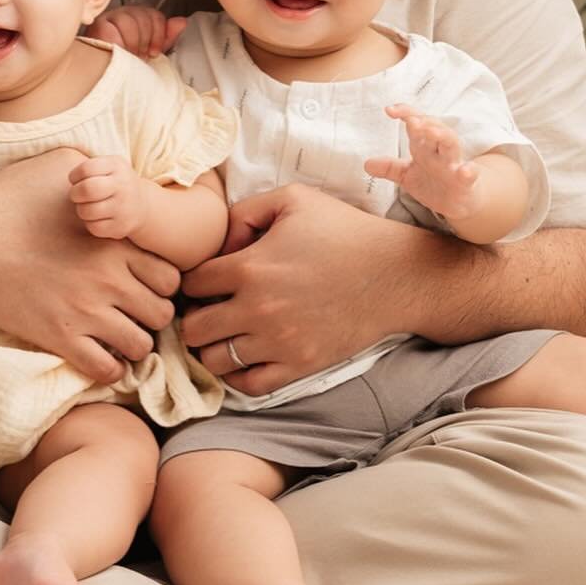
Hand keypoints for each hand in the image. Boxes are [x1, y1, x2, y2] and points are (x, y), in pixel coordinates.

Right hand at [0, 147, 179, 384]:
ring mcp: (86, 312)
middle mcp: (109, 280)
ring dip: (134, 344)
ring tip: (118, 337)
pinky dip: (109, 368)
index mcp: (115, 243)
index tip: (145, 285)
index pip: (170, 276)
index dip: (162, 283)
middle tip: (134, 314)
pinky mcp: (60, 337)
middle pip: (163, 313)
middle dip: (153, 315)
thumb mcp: (56, 165)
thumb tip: (105, 167)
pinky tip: (98, 357)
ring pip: (141, 346)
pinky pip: (106, 369)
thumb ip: (92, 166)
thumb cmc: (9, 200)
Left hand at [68, 154, 145, 239]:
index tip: (76, 180)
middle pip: (87, 189)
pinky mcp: (120, 227)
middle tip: (77, 195)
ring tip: (87, 206)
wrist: (142, 206)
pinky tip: (96, 217)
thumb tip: (72, 179)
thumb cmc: (115, 183)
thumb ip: (89, 168)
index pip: (86, 169)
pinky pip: (94, 227)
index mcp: (116, 166)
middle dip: (74, 193)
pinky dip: (90, 223)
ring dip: (81, 209)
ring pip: (87, 211)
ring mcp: (123, 207)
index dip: (74, 176)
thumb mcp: (108, 166)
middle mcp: (122, 185)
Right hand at [88, 5, 186, 57]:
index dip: (158, 34)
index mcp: (136, 18)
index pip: (154, 15)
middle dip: (145, 40)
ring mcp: (108, 19)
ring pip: (128, 20)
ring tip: (128, 55)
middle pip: (142, 15)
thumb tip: (181, 22)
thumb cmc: (127, 65)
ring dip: (132, 43)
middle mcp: (122, 15)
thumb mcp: (151, 51)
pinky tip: (118, 52)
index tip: (154, 52)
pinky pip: (112, 28)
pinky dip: (118, 43)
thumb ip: (166, 36)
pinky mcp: (97, 27)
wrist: (108, 77)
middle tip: (139, 55)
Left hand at [180, 184, 420, 396]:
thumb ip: (245, 210)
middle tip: (210, 309)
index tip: (206, 280)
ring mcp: (278, 342)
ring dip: (213, 347)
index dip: (192, 280)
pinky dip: (238, 375)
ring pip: (214, 360)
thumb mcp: (293, 198)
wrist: (395, 275)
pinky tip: (246, 355)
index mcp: (249, 267)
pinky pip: (248, 385)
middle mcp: (257, 309)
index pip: (191, 283)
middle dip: (194, 317)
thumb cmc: (344, 231)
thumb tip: (220, 243)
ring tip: (227, 333)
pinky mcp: (299, 365)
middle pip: (192, 328)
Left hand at [365, 105, 481, 220]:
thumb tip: (366, 164)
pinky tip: (466, 170)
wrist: (460, 202)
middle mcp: (439, 152)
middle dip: (424, 123)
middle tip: (411, 120)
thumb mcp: (407, 176)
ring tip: (431, 132)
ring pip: (451, 144)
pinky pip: (469, 175)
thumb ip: (389, 168)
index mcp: (424, 147)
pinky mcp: (466, 182)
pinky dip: (469, 171)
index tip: (389, 110)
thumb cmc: (433, 183)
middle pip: (434, 129)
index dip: (405, 113)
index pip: (416, 123)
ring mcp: (453, 165)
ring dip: (442, 136)